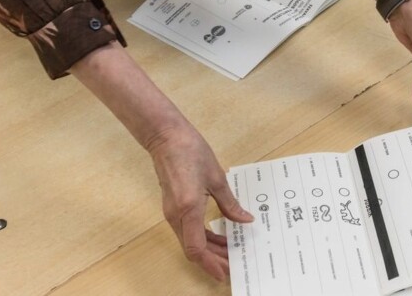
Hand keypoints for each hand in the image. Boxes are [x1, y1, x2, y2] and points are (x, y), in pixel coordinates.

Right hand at [148, 126, 253, 279]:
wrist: (166, 137)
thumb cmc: (191, 152)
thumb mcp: (217, 178)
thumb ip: (230, 203)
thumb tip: (245, 220)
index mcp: (188, 209)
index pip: (196, 248)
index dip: (211, 264)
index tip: (225, 273)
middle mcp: (177, 215)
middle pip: (193, 249)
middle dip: (214, 261)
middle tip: (234, 266)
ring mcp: (173, 212)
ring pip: (190, 241)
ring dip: (210, 250)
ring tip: (230, 253)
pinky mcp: (174, 207)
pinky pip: (188, 230)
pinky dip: (203, 237)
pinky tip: (219, 236)